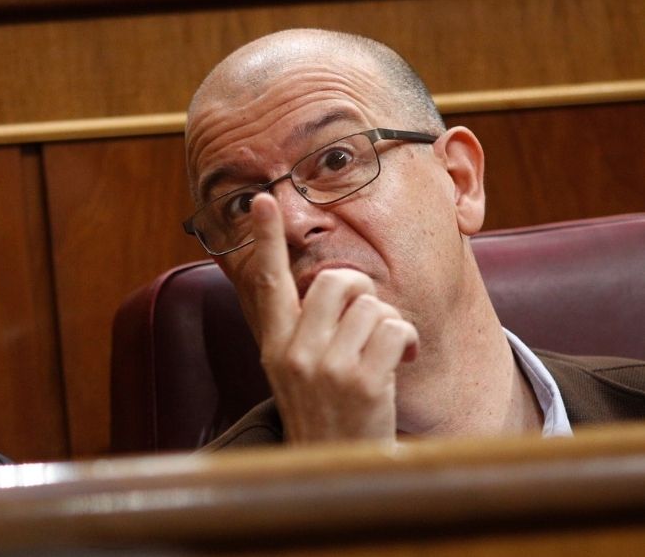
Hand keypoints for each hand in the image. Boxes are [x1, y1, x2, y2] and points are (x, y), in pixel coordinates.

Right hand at [244, 193, 418, 443]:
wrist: (341, 473)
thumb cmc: (328, 416)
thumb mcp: (297, 372)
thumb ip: (303, 329)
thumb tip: (329, 282)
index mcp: (274, 345)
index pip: (266, 281)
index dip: (265, 238)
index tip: (265, 200)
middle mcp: (293, 353)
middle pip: (335, 281)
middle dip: (363, 294)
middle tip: (367, 323)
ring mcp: (326, 367)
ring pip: (372, 304)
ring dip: (389, 326)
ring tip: (383, 355)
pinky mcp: (362, 381)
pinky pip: (396, 328)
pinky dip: (409, 342)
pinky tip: (401, 365)